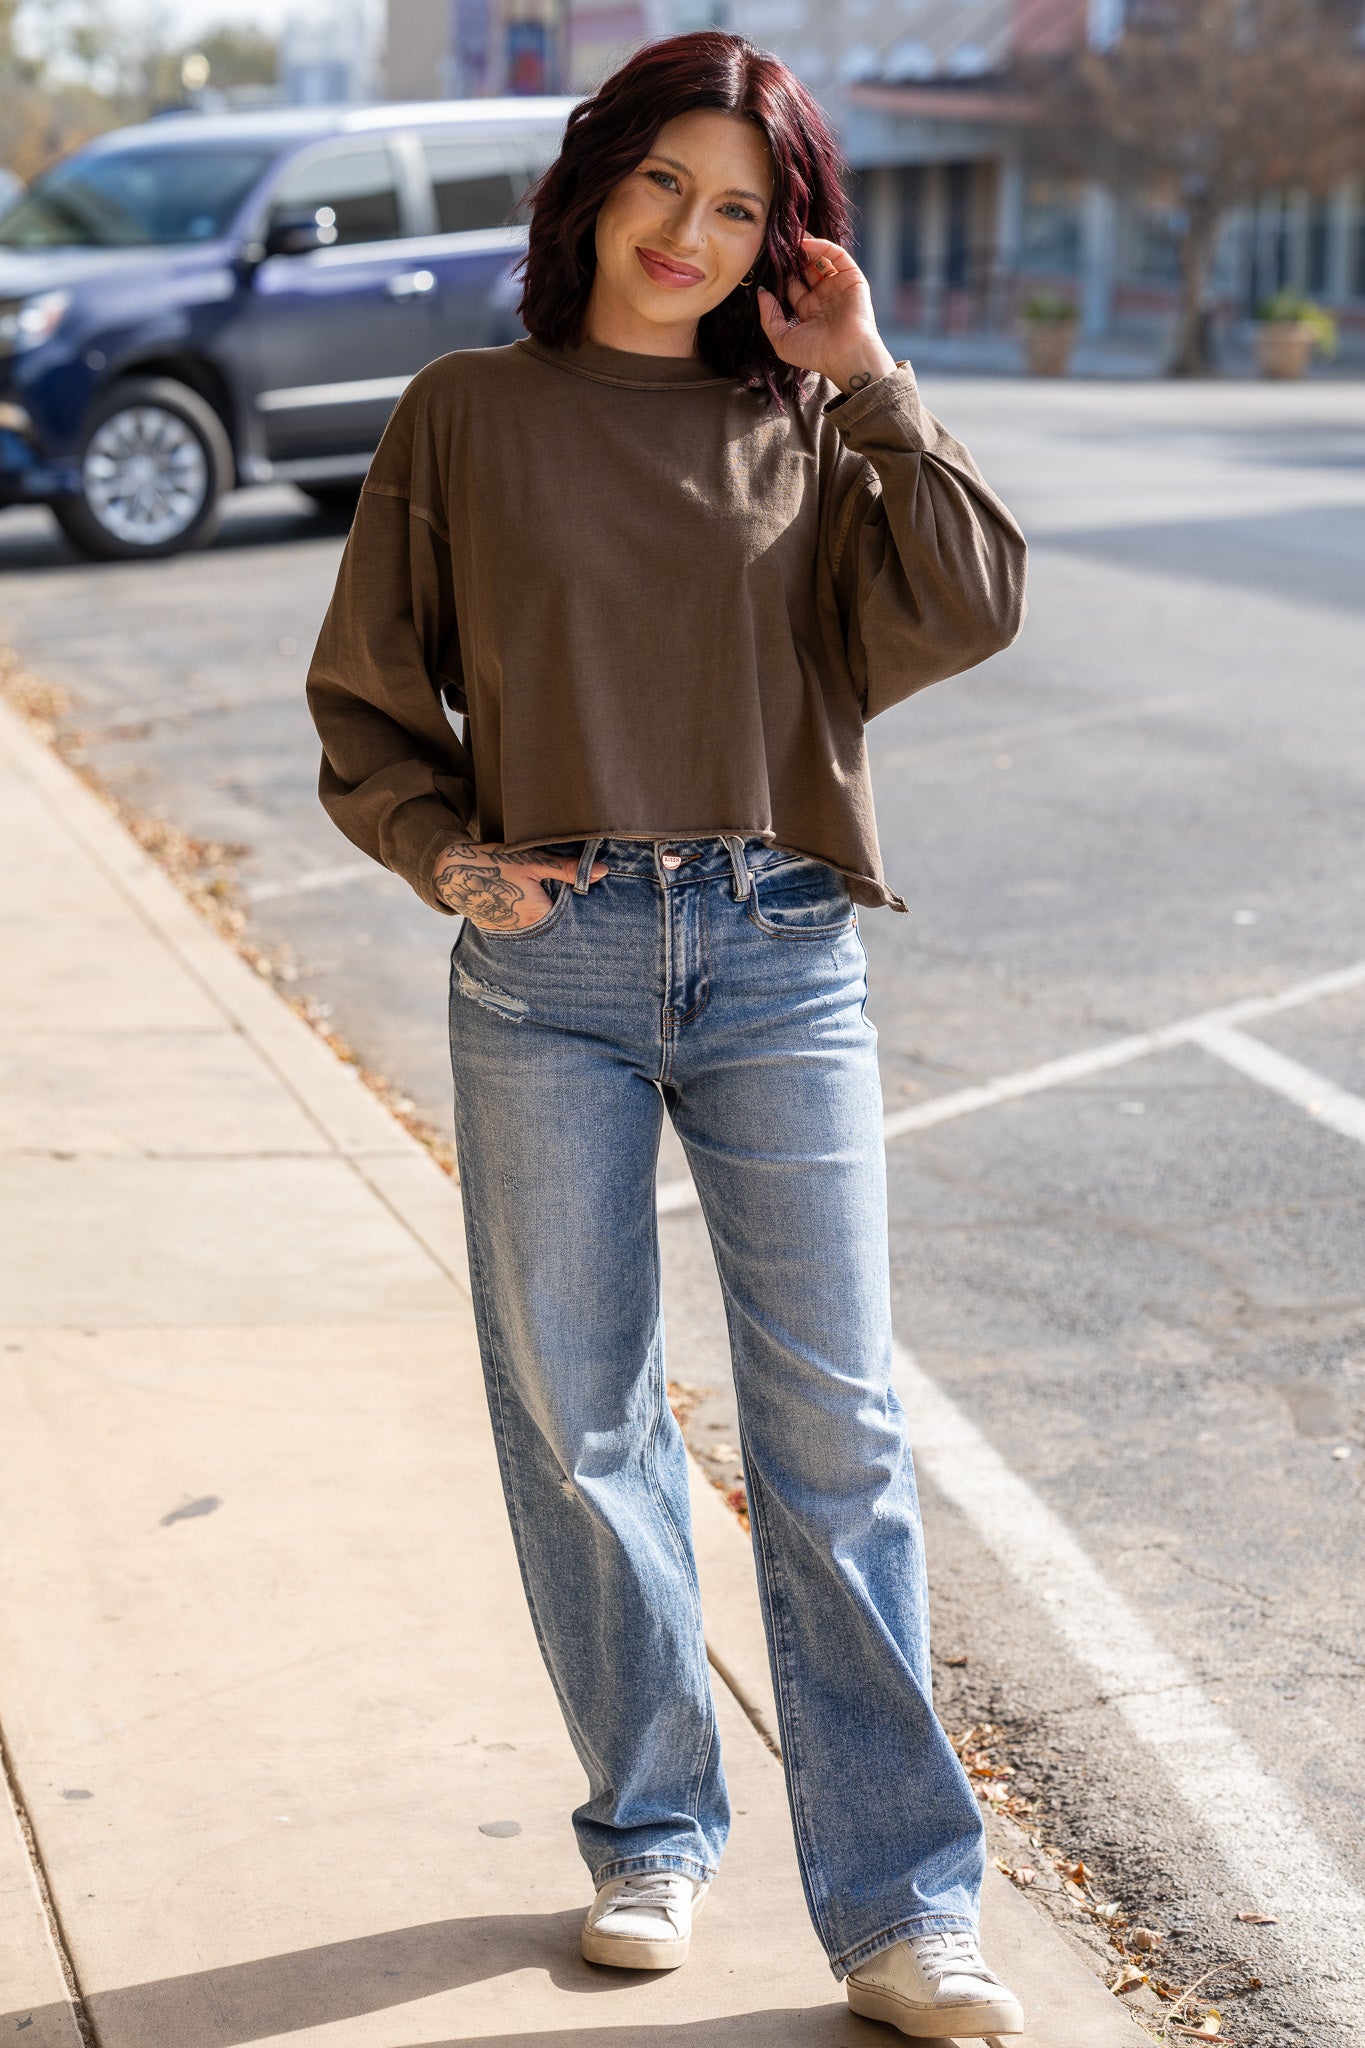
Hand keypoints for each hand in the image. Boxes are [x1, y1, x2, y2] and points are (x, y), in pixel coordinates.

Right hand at [433, 843, 607, 930]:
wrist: (453, 872)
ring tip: (539, 901)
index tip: (586, 901)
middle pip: (557, 924)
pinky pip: (524, 927)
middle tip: (563, 898)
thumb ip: (568, 869)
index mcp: (539, 917)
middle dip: (564, 911)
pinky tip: (522, 904)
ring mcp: (512, 935)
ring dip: (545, 914)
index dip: (580, 907)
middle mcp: (527, 932)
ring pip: (541, 926)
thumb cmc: (495, 864)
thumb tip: (603, 871)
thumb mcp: (534, 861)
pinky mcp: (502, 931)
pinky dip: (528, 917)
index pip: (572, 918)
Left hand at [757, 235, 896, 395]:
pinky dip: (822, 246)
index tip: (768, 261)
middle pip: (806, 268)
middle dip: (793, 256)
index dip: (781, 273)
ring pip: (821, 258)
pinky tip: (805, 244)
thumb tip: (761, 292)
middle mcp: (823, 296)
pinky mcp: (852, 278)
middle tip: (779, 244)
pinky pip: (837, 256)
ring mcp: (838, 286)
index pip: (792, 285)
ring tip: (791, 238)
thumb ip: (769, 317)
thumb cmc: (816, 354)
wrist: (845, 356)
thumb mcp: (783, 340)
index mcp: (808, 310)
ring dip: (806, 247)